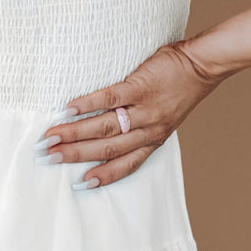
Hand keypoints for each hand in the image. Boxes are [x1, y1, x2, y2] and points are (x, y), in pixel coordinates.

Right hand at [37, 37, 229, 188]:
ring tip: (50, 137)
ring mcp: (144, 109)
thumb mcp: (165, 117)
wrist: (202, 65)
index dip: (103, 176)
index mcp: (153, 140)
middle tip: (48, 157)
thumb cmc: (180, 89)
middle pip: (107, 148)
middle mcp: (148, 129)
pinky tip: (68, 110)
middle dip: (75, 154)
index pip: (126, 164)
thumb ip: (141, 126)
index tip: (80, 185)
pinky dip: (87, 105)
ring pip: (105, 127)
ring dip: (74, 134)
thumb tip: (108, 131)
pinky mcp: (141, 86)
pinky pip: (110, 98)